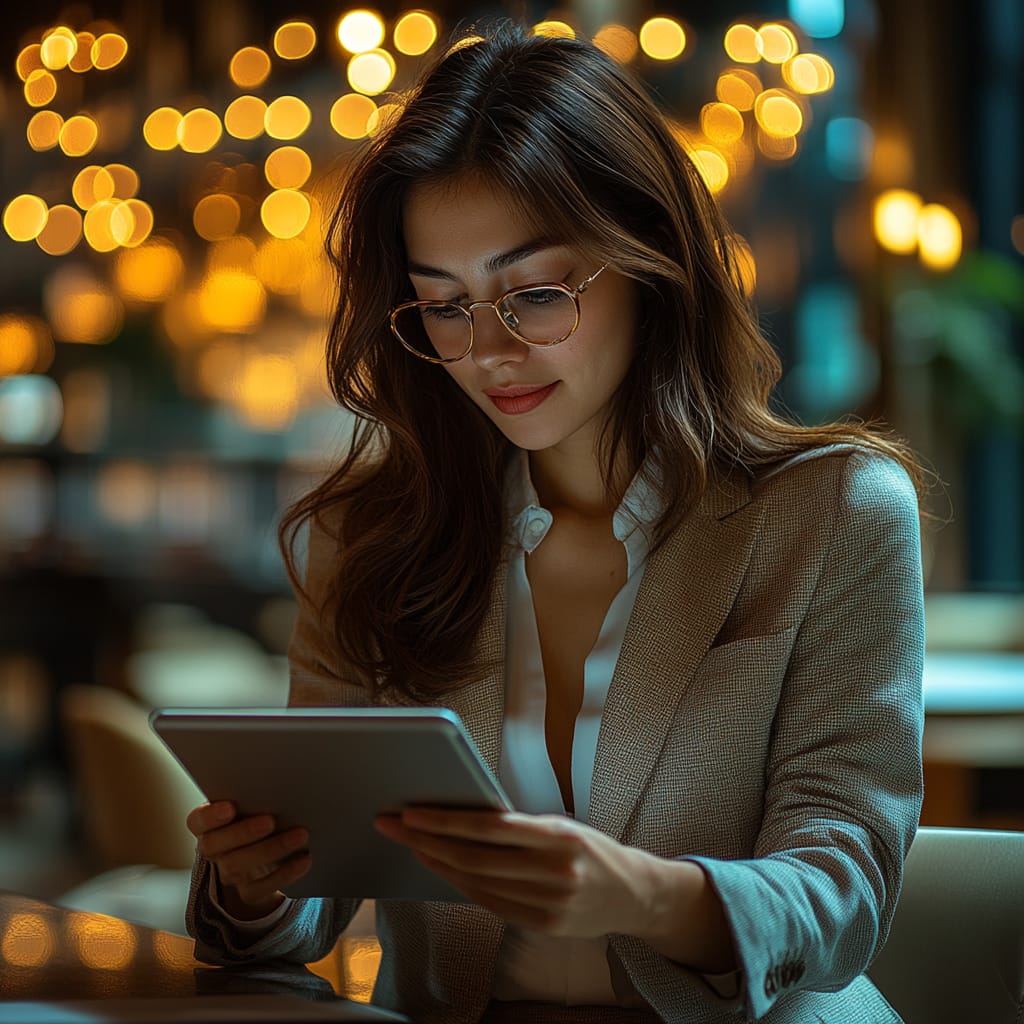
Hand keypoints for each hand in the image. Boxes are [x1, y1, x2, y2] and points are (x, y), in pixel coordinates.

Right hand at [187, 801, 310, 919]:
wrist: (269, 852)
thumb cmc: (259, 815)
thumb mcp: (254, 803)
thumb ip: (256, 796)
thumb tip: (279, 781)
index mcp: (208, 824)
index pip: (198, 821)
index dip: (211, 816)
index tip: (230, 807)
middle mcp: (215, 850)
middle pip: (215, 845)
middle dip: (244, 832)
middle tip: (270, 820)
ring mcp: (229, 873)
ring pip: (238, 866)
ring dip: (271, 850)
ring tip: (300, 835)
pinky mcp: (249, 891)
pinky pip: (261, 888)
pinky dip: (285, 874)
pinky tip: (304, 860)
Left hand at [374, 808, 659, 938]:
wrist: (634, 894)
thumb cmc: (591, 850)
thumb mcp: (562, 826)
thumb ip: (520, 827)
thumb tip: (463, 816)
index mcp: (560, 838)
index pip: (491, 828)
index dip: (447, 821)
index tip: (412, 812)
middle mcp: (554, 873)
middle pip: (475, 859)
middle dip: (427, 840)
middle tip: (393, 824)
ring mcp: (548, 905)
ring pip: (477, 883)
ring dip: (437, 863)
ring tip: (411, 843)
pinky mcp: (543, 926)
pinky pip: (490, 903)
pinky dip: (461, 885)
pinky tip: (441, 869)